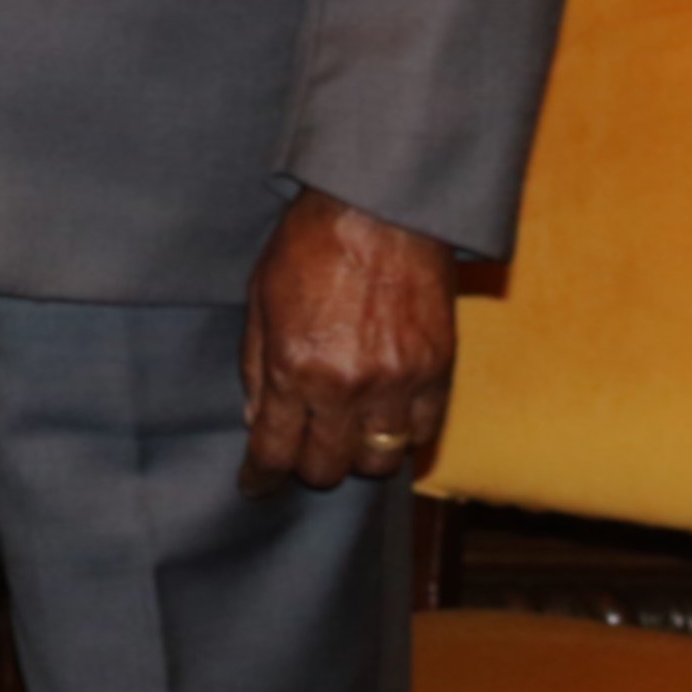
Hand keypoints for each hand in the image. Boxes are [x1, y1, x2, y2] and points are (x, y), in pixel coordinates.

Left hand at [238, 187, 455, 491]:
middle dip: (307, 466)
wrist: (381, 207)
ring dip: (357, 455)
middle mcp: (346, 387)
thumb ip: (254, 364)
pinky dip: (401, 437)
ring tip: (346, 432)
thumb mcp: (259, 297)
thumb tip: (256, 420)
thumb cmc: (311, 243)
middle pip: (326, 468)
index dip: (262, 477)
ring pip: (377, 463)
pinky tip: (385, 418)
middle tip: (302, 448)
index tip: (257, 485)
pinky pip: (421, 435)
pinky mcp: (437, 373)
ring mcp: (397, 384)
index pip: (274, 450)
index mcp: (293, 367)